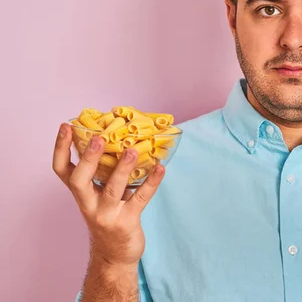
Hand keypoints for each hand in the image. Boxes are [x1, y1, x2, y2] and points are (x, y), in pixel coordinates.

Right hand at [52, 124, 165, 266]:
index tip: (66, 126)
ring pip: (112, 189)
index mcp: (80, 193)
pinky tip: (160, 168)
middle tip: (97, 138)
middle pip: (79, 180)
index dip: (61, 148)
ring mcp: (106, 214)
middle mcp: (88, 203)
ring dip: (122, 168)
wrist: (114, 255)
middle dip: (88, 158)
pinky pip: (140, 199)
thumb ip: (106, 172)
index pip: (62, 170)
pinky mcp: (126, 222)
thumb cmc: (109, 216)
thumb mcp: (101, 195)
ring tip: (132, 150)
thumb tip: (122, 138)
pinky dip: (151, 182)